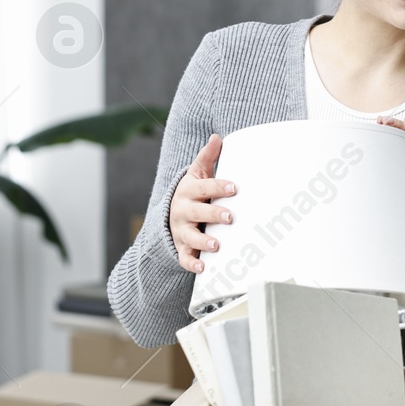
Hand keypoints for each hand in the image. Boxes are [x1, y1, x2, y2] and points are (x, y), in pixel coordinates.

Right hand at [169, 133, 236, 273]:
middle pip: (196, 213)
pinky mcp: (182, 248)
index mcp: (188, 191)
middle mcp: (183, 211)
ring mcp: (181, 231)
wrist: (171, 215)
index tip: (233, 187)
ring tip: (216, 246)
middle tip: (229, 217)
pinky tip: (203, 268)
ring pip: (190, 237)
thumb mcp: (197, 173)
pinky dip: (192, 264)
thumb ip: (207, 157)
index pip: (203, 188)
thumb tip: (217, 137)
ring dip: (203, 242)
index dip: (217, 187)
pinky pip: (185, 258)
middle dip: (212, 214)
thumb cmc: (193, 193)